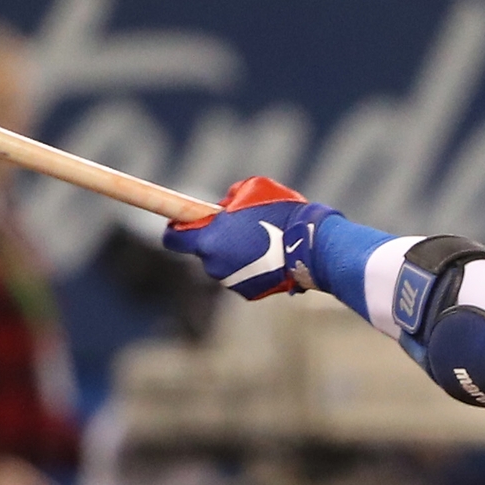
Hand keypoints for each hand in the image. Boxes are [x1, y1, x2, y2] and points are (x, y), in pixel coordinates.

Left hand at [164, 176, 341, 300]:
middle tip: (240, 227)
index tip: (185, 221)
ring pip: (224, 264)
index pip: (173, 239)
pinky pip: (242, 277)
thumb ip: (229, 200)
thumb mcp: (251, 190)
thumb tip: (223, 209)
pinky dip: (251, 268)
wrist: (311, 247)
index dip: (177, 228)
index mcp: (208, 240)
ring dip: (235, 253)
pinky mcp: (249, 294)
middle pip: (204, 250)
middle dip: (217, 239)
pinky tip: (271, 257)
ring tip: (263, 241)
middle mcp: (214, 265)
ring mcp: (231, 282)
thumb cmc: (280, 213)